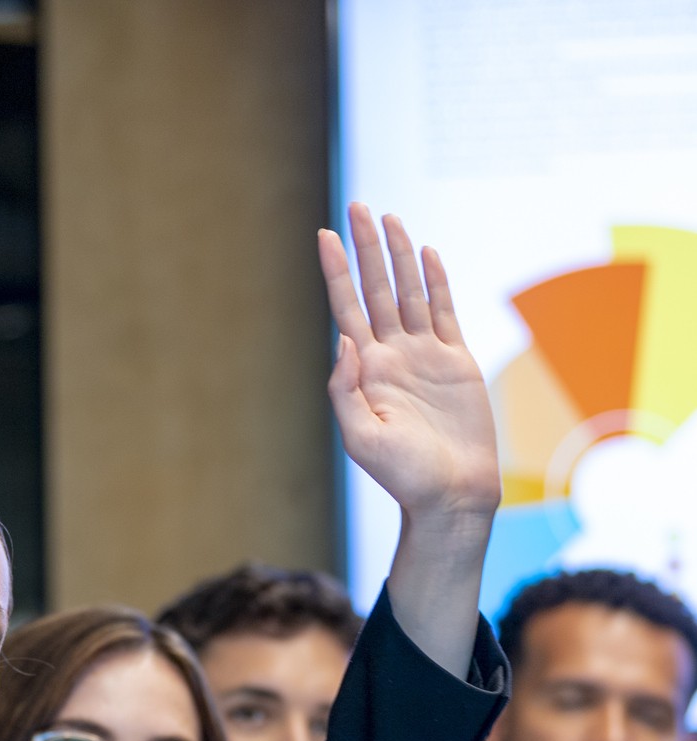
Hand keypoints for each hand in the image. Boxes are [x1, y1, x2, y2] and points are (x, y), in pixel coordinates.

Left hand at [317, 205, 498, 524]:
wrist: (450, 493)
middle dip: (366, 248)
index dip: (336, 271)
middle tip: (358, 206)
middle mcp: (391, 355)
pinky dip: (435, 282)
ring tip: (389, 218)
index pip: (345, 308)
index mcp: (364, 370)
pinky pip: (444, 312)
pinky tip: (426, 255)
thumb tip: (344, 340)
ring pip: (409, 292)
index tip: (325, 235)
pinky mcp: (457, 362)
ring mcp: (424, 355)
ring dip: (399, 255)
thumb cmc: (403, 475)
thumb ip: (345, 390)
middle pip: (375, 289)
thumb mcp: (360, 437)